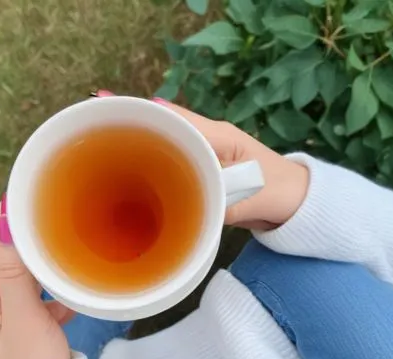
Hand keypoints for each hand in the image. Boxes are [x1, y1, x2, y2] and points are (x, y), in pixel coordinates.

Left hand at [0, 196, 73, 358]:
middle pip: (0, 265)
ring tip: (54, 246)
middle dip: (16, 240)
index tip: (14, 201)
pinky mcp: (29, 332)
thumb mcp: (23, 316)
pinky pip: (39, 302)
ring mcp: (10, 322)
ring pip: (21, 282)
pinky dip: (52, 293)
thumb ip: (16, 273)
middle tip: (39, 217)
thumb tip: (6, 227)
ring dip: (35, 264)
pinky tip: (71, 294)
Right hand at [96, 90, 308, 230]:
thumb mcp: (249, 197)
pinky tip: (137, 179)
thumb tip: (184, 209)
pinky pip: (175, 167)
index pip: (174, 117)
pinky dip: (157, 169)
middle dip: (134, 130)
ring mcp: (205, 155)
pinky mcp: (204, 173)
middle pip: (164, 127)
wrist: (293, 205)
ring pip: (167, 146)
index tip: (111, 115)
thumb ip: (219, 201)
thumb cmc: (277, 192)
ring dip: (143, 149)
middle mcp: (207, 139)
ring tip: (108, 154)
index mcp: (217, 136)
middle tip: (99, 136)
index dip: (142, 116)